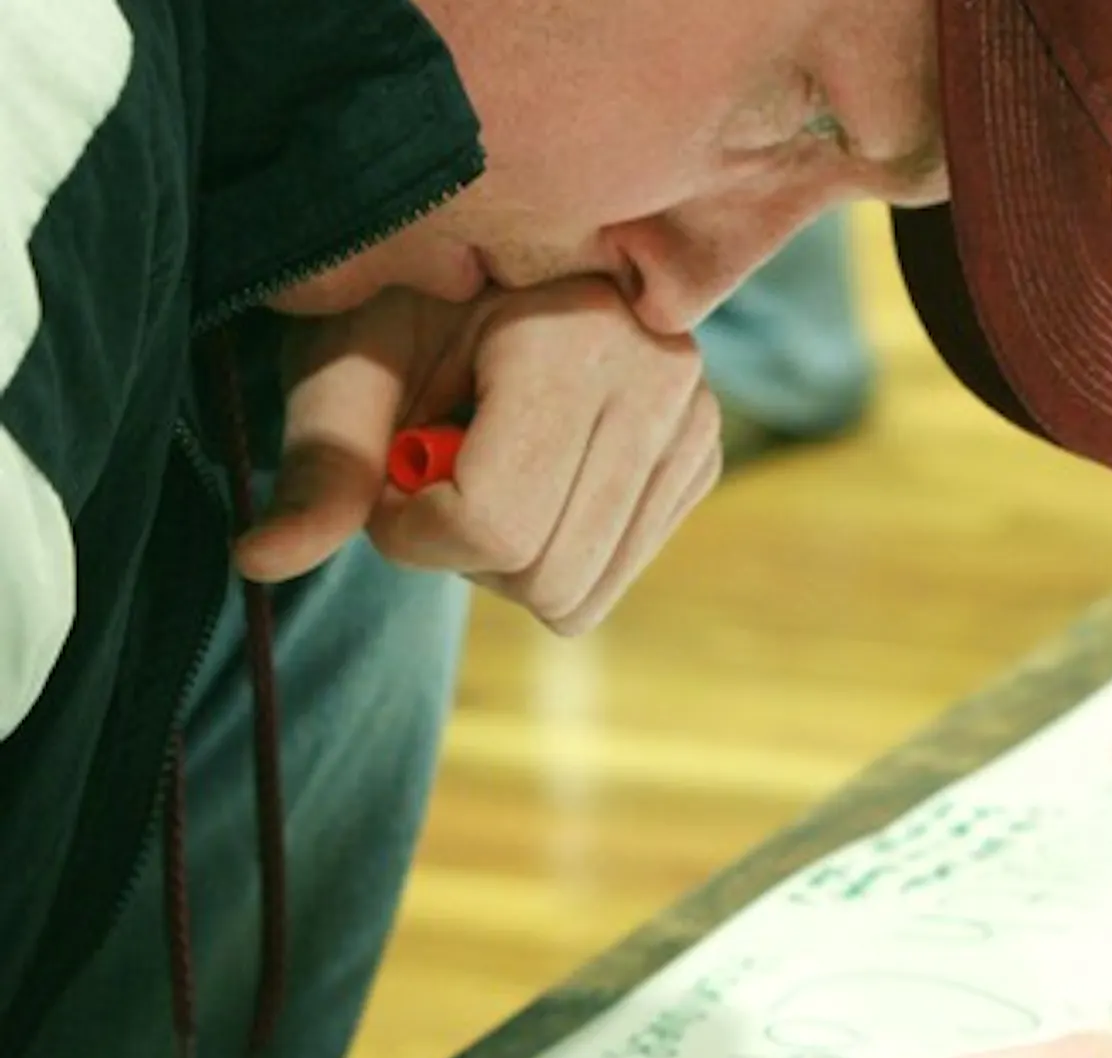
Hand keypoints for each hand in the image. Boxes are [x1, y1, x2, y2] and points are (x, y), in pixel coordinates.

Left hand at [234, 278, 722, 634]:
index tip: (387, 477)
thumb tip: (257, 561)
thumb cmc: (404, 302)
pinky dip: (556, 549)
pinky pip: (614, 576)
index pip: (493, 523)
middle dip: (464, 548)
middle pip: (543, 575)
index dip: (410, 530)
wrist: (496, 259)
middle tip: (437, 467)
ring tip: (491, 465)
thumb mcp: (346, 364)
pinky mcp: (701, 456)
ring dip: (510, 555)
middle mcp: (660, 379)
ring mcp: (695, 421)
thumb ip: (318, 463)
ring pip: (582, 592)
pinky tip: (538, 471)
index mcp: (574, 336)